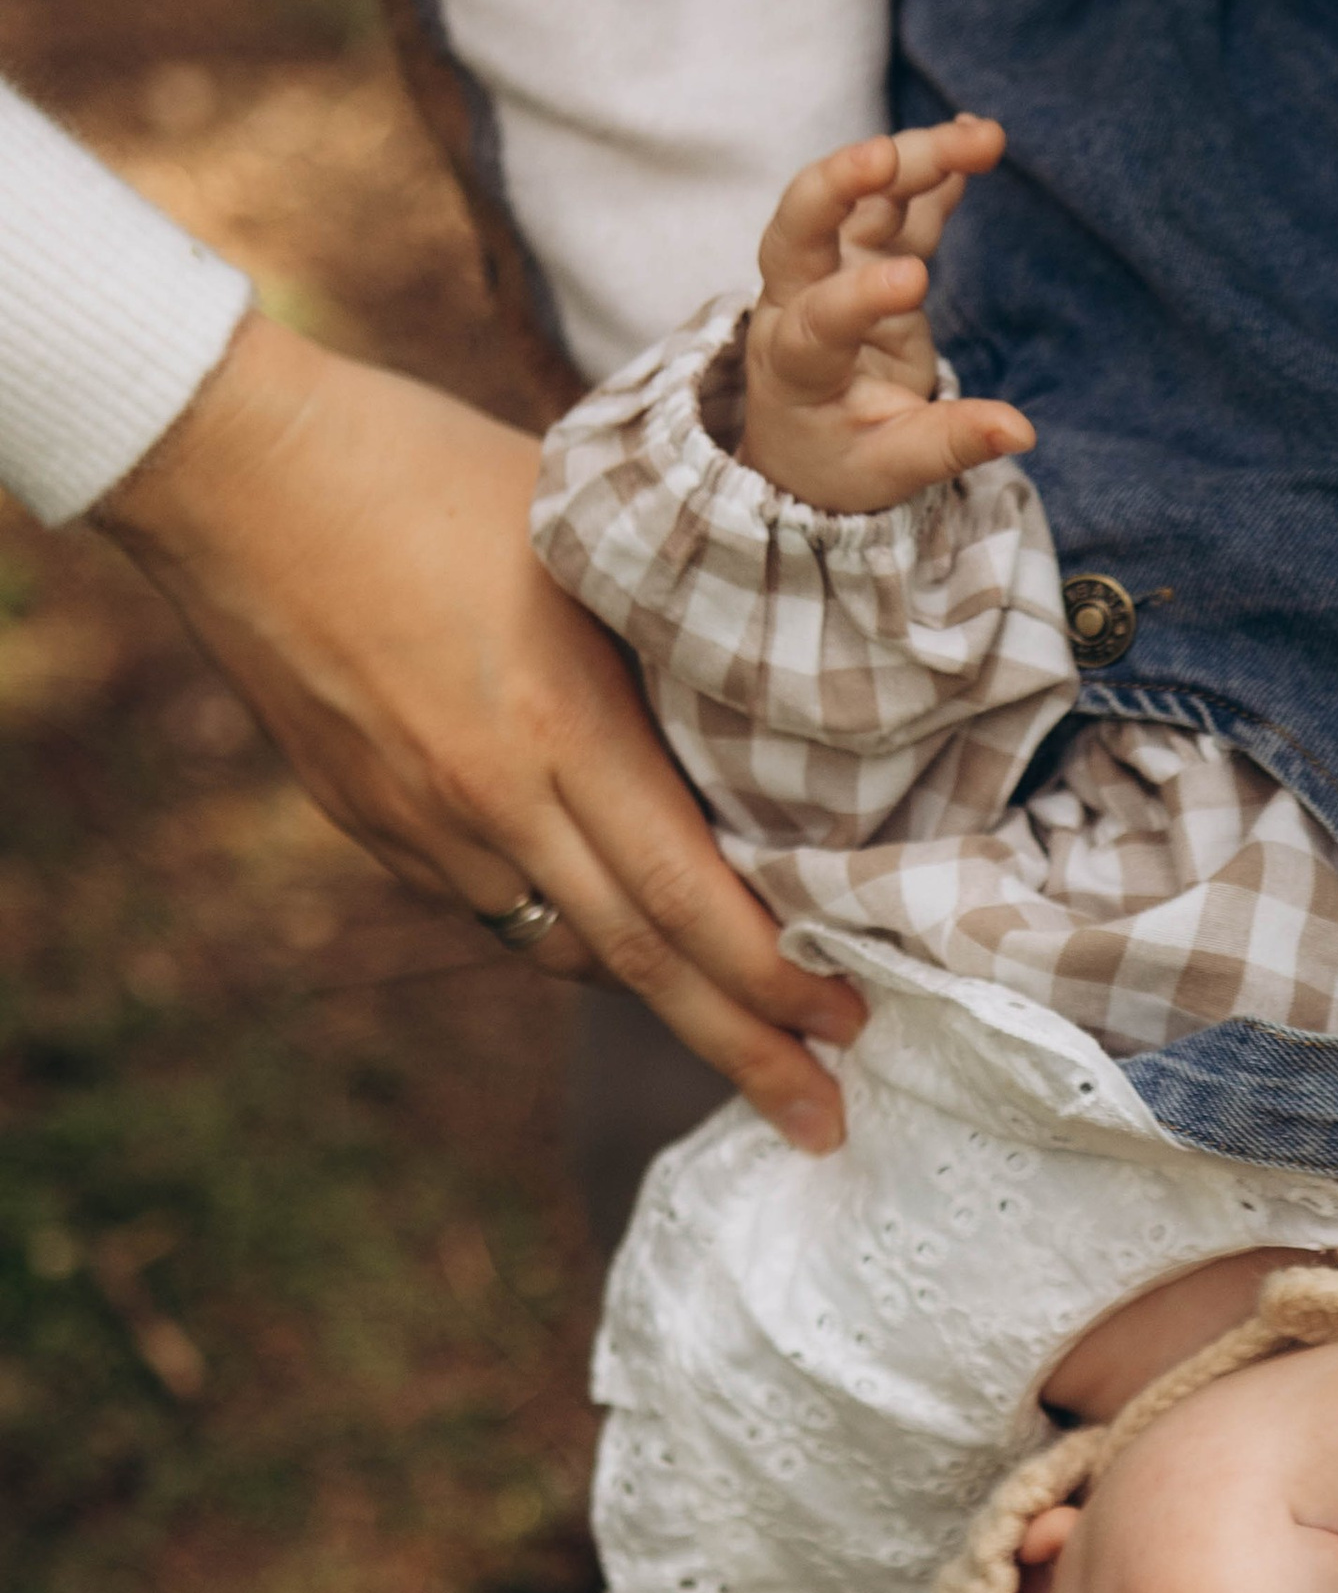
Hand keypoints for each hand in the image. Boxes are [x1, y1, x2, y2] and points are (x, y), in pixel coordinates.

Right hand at [101, 316, 860, 1150]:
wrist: (231, 469)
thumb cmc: (425, 469)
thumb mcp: (582, 549)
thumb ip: (657, 661)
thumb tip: (752, 749)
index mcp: (556, 730)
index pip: (690, 901)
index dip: (777, 983)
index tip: (851, 1026)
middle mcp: (486, 803)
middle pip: (639, 967)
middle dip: (744, 1053)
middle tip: (823, 1123)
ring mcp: (416, 827)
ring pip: (563, 947)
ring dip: (653, 987)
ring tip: (732, 1012)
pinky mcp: (368, 826)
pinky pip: (491, 908)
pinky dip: (564, 925)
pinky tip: (606, 914)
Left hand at [740, 117, 1034, 510]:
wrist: (807, 439)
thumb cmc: (839, 458)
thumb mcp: (891, 468)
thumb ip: (949, 444)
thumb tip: (1020, 432)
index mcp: (793, 362)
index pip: (814, 321)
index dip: (857, 297)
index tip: (915, 282)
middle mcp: (797, 299)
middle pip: (803, 227)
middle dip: (838, 184)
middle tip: (886, 155)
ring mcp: (834, 268)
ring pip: (862, 199)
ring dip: (914, 160)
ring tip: (981, 138)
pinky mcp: (869, 255)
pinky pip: (900, 202)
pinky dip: (933, 169)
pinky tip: (973, 133)